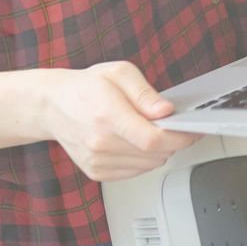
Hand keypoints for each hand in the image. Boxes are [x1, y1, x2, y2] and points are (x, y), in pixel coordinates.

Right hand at [37, 61, 201, 181]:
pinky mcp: (96, 172)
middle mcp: (100, 143)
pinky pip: (135, 172)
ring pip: (148, 165)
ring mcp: (97, 161)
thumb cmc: (86, 87)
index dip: (180, 137)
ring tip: (150, 129)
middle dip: (174, 141)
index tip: (194, 131)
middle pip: (155, 154)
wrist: (52, 106)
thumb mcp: (119, 73)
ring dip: (159, 151)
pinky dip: (144, 159)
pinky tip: (136, 141)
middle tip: (174, 125)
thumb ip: (145, 93)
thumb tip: (166, 111)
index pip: (153, 139)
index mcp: (108, 115)